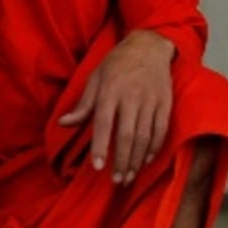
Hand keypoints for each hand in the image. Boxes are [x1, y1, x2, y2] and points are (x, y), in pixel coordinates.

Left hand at [57, 30, 174, 183]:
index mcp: (109, 92)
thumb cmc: (116, 64)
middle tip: (116, 180)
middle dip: (122, 160)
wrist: (148, 47)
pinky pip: (161, 130)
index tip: (97, 167)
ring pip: (145, 136)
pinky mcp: (165, 103)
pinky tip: (146, 161)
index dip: (101, 147)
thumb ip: (82, 105)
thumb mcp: (94, 79)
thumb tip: (62, 123)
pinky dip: (154, 148)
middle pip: (127, 135)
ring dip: (137, 159)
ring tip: (129, 176)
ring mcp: (150, 101)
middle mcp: (131, 97)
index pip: (104, 124)